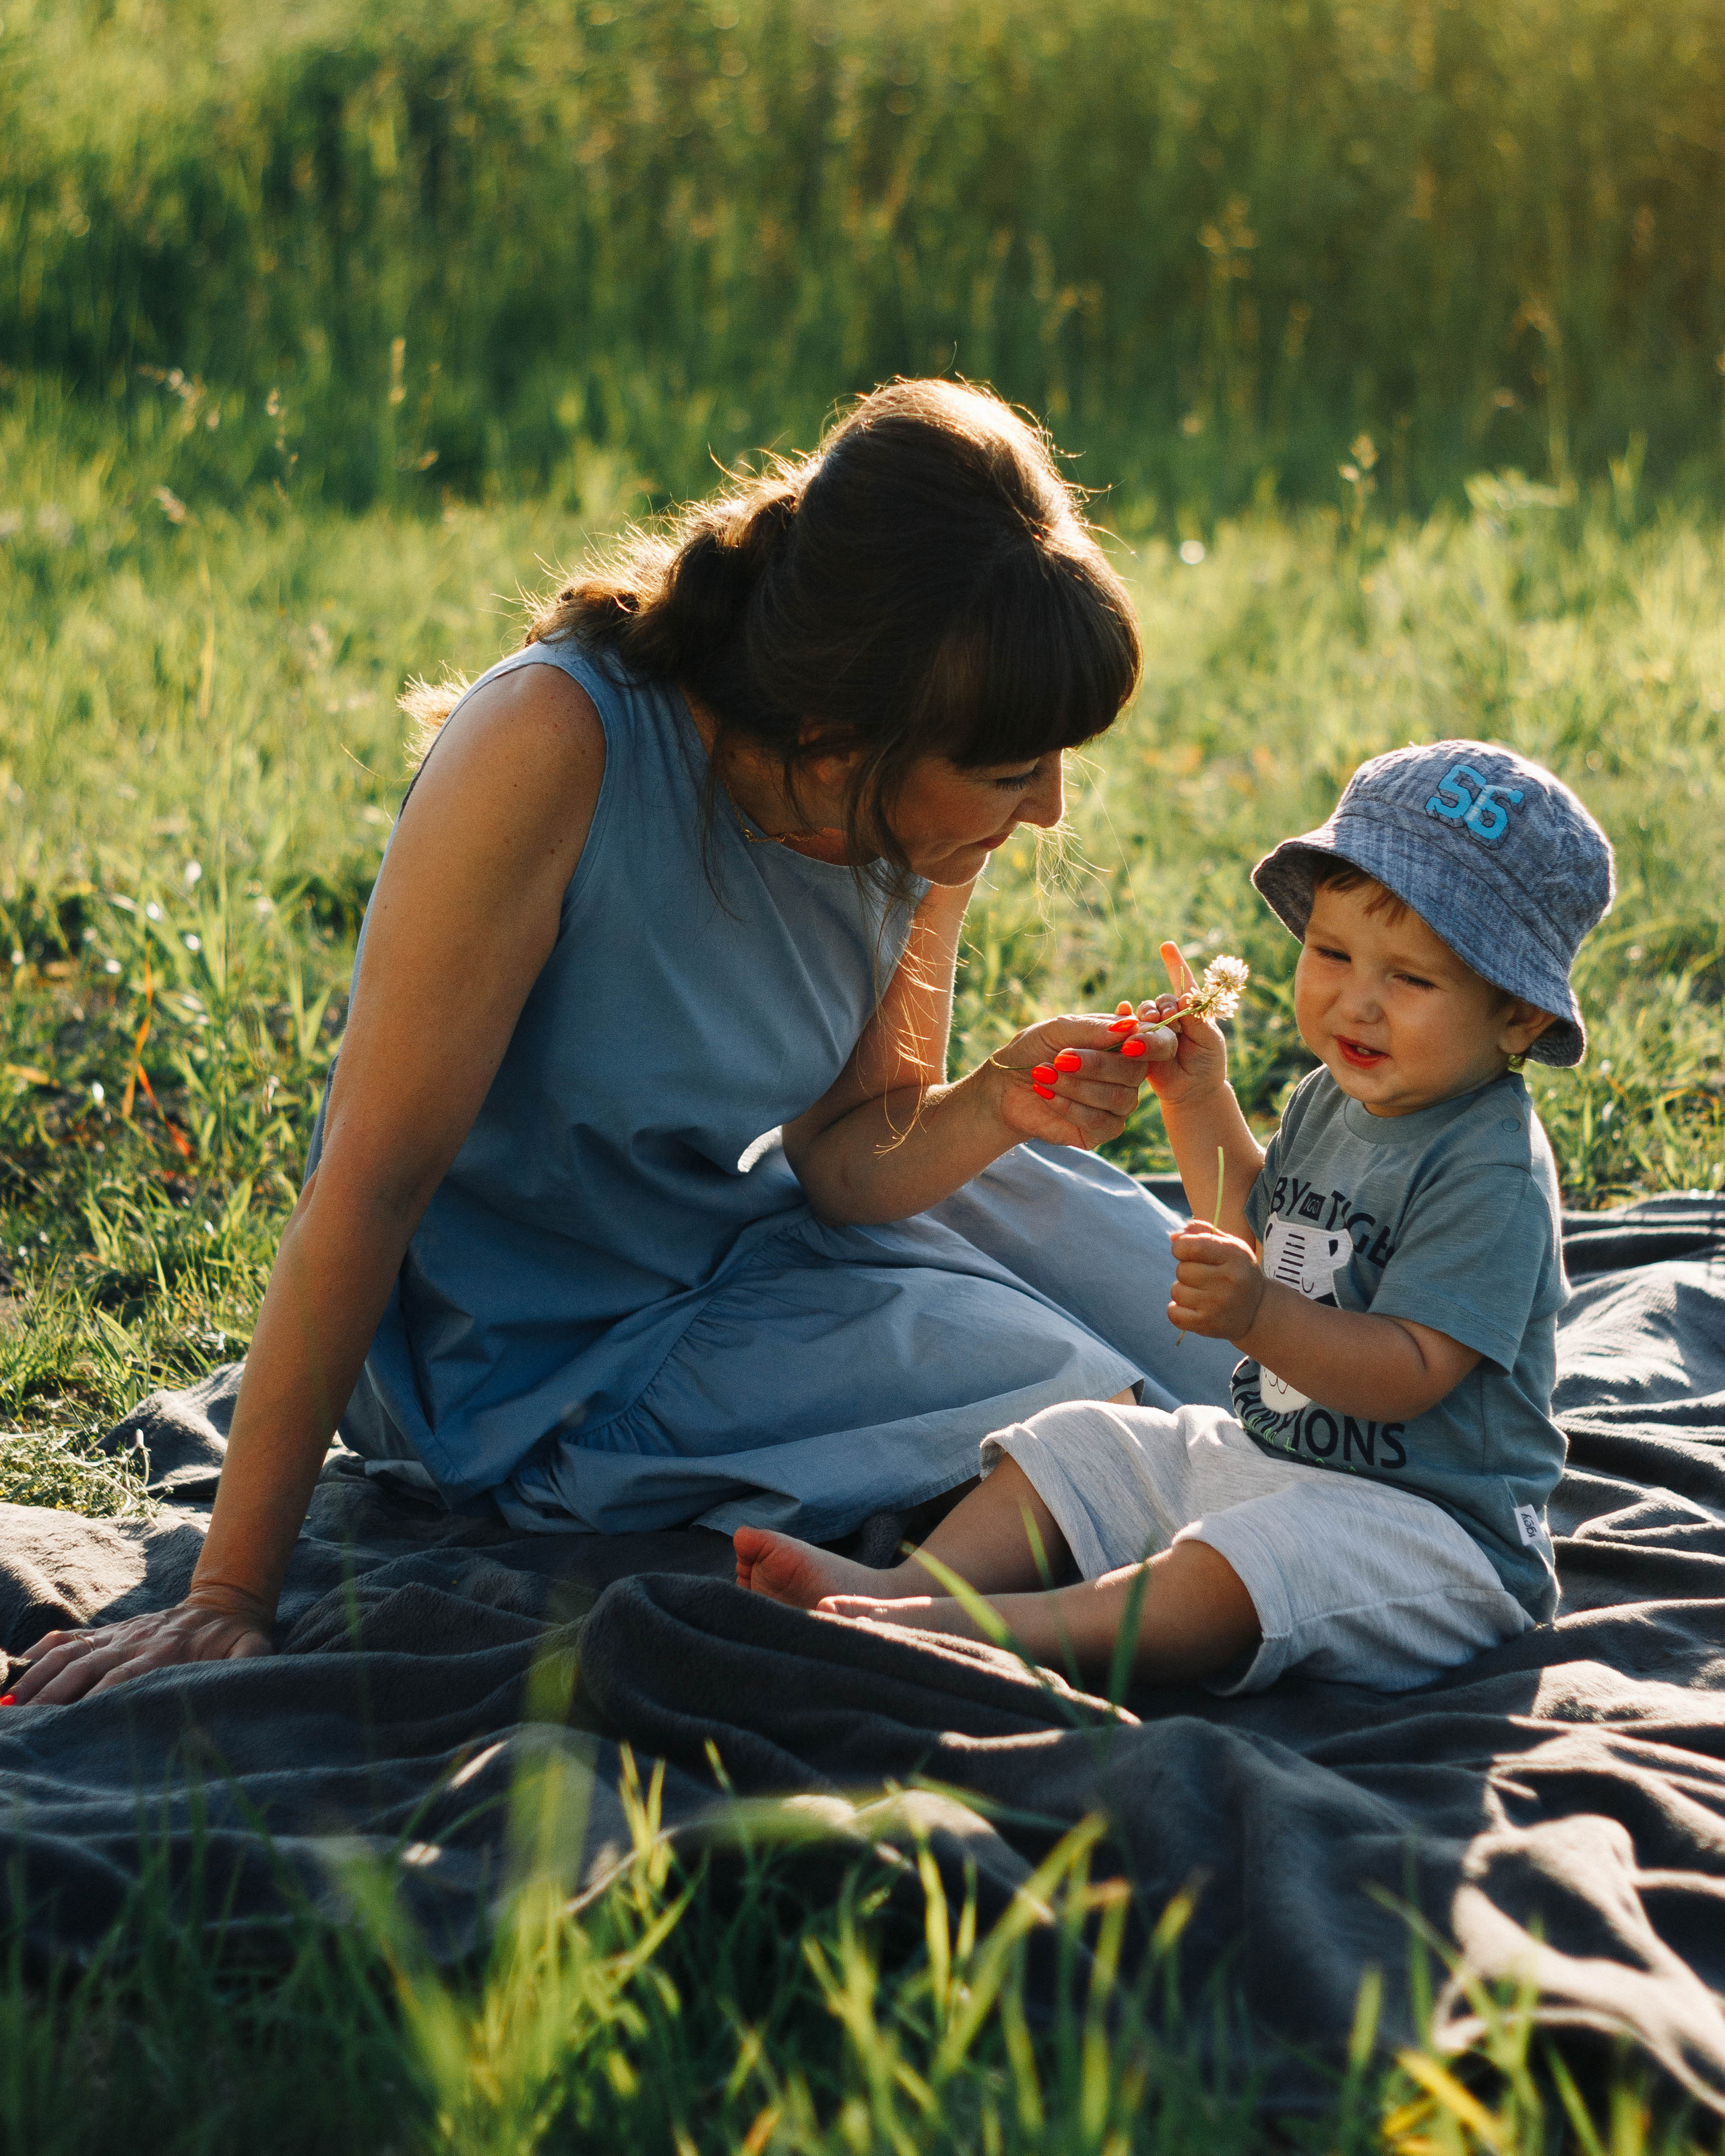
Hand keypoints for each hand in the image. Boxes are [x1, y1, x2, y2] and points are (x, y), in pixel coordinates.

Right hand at [6, 1595, 273, 1706]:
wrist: (223, 1603)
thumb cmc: (234, 1638)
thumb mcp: (252, 1649)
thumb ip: (251, 1662)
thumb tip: (252, 1678)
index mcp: (164, 1653)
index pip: (122, 1679)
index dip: (95, 1700)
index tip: (69, 1723)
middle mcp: (134, 1643)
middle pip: (84, 1670)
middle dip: (52, 1697)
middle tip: (24, 1726)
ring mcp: (117, 1636)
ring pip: (69, 1655)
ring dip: (37, 1679)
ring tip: (10, 1708)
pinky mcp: (107, 1632)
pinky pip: (67, 1639)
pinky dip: (39, 1653)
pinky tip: (16, 1672)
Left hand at [984, 1008, 1177, 1151]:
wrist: (1004, 1087)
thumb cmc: (1033, 1050)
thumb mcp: (1057, 1029)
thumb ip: (1092, 1027)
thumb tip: (1131, 1025)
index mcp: (1123, 1044)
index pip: (1154, 1043)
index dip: (1149, 1044)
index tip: (1126, 1044)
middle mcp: (1126, 1075)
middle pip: (1135, 1072)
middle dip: (1095, 1065)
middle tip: (1060, 1058)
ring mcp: (1116, 1104)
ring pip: (1118, 1098)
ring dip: (1076, 1086)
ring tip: (1042, 1073)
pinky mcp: (1102, 1131)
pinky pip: (1101, 1122)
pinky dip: (1070, 1107)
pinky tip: (1046, 1095)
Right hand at [1137, 940, 1230, 1110]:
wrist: (1192, 1091)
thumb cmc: (1206, 1064)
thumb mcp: (1210, 1039)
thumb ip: (1198, 1018)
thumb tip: (1183, 996)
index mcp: (1190, 1010)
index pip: (1183, 983)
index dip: (1175, 964)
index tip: (1166, 946)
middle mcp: (1170, 1016)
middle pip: (1162, 999)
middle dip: (1166, 1006)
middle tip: (1172, 1023)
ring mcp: (1153, 1029)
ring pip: (1145, 1011)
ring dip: (1150, 1016)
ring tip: (1157, 1028)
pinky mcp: (1137, 1042)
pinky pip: (1128, 1025)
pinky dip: (1125, 1017)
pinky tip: (1122, 1011)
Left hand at [1168, 1222, 1265, 1341]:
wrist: (1257, 1311)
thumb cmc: (1236, 1272)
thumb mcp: (1229, 1246)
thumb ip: (1202, 1233)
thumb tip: (1173, 1237)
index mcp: (1234, 1255)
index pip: (1193, 1246)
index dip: (1180, 1247)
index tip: (1184, 1251)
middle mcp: (1229, 1280)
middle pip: (1182, 1270)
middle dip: (1185, 1271)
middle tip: (1202, 1277)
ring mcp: (1219, 1304)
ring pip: (1176, 1291)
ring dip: (1182, 1291)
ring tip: (1201, 1293)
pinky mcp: (1209, 1324)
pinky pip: (1174, 1314)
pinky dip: (1177, 1310)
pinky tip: (1191, 1307)